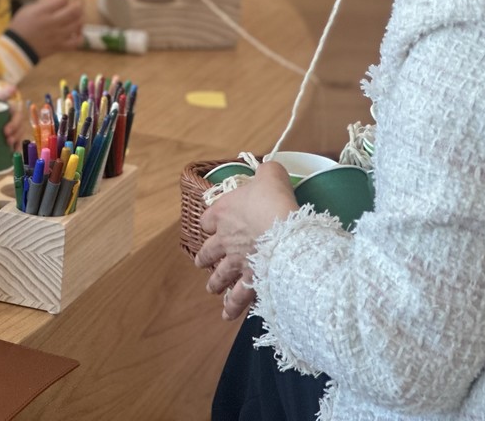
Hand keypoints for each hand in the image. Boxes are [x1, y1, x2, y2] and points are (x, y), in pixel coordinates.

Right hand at [8, 0, 82, 59]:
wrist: (17, 47)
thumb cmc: (21, 25)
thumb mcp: (28, 8)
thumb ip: (44, 2)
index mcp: (43, 11)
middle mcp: (53, 22)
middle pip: (75, 9)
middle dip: (79, 2)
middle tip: (78, 0)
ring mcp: (58, 36)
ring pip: (78, 24)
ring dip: (81, 16)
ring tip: (77, 14)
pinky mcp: (60, 47)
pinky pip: (76, 42)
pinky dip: (80, 36)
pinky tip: (76, 31)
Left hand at [194, 161, 297, 318]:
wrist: (283, 230)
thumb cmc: (274, 200)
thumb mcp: (270, 175)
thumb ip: (267, 171)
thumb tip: (269, 169)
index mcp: (223, 212)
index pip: (207, 219)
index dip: (210, 222)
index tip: (211, 226)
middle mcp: (224, 239)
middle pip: (209, 251)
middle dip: (205, 258)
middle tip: (201, 263)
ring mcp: (235, 262)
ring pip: (220, 276)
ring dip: (215, 283)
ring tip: (211, 290)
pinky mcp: (249, 280)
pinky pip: (238, 297)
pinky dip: (232, 307)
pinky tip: (228, 315)